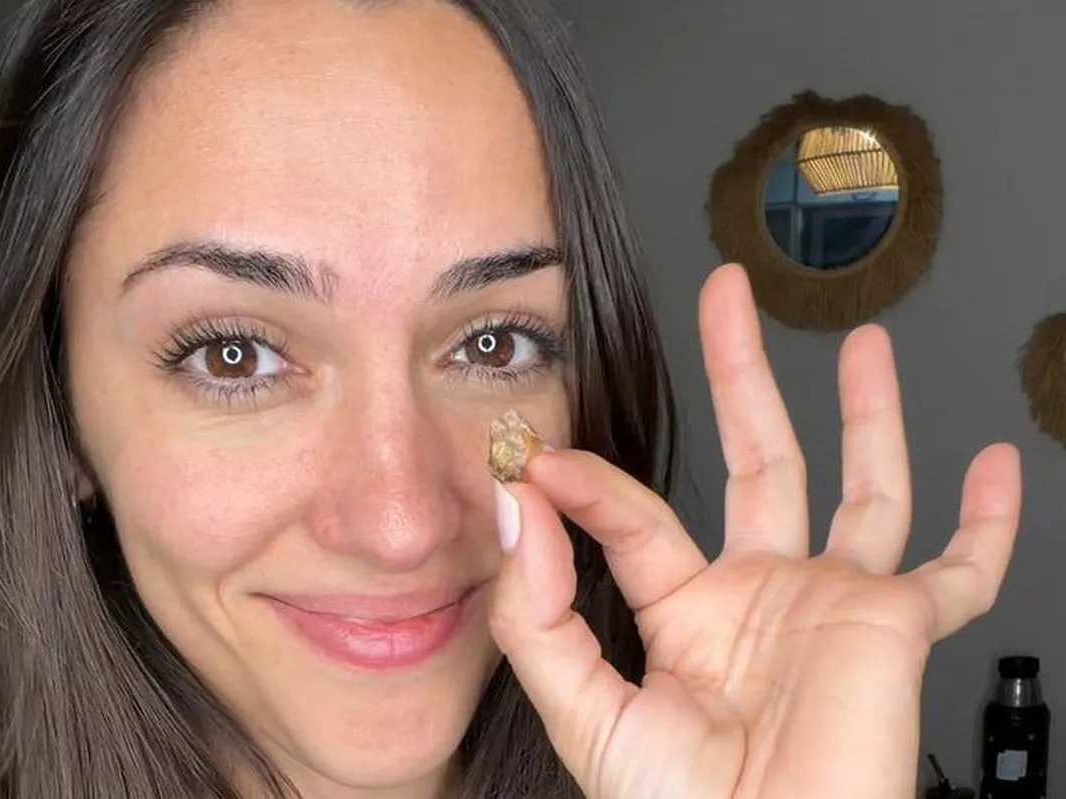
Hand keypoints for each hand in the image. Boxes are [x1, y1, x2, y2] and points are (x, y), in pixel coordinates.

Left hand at [487, 263, 1021, 797]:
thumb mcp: (585, 711)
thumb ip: (541, 614)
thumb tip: (522, 507)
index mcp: (689, 612)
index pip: (637, 517)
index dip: (588, 484)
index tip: (538, 455)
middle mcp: (764, 596)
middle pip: (757, 460)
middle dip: (742, 376)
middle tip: (728, 299)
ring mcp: (834, 605)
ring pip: (862, 490)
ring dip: (865, 416)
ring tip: (861, 346)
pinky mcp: (896, 630)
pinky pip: (962, 572)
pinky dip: (987, 525)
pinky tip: (992, 467)